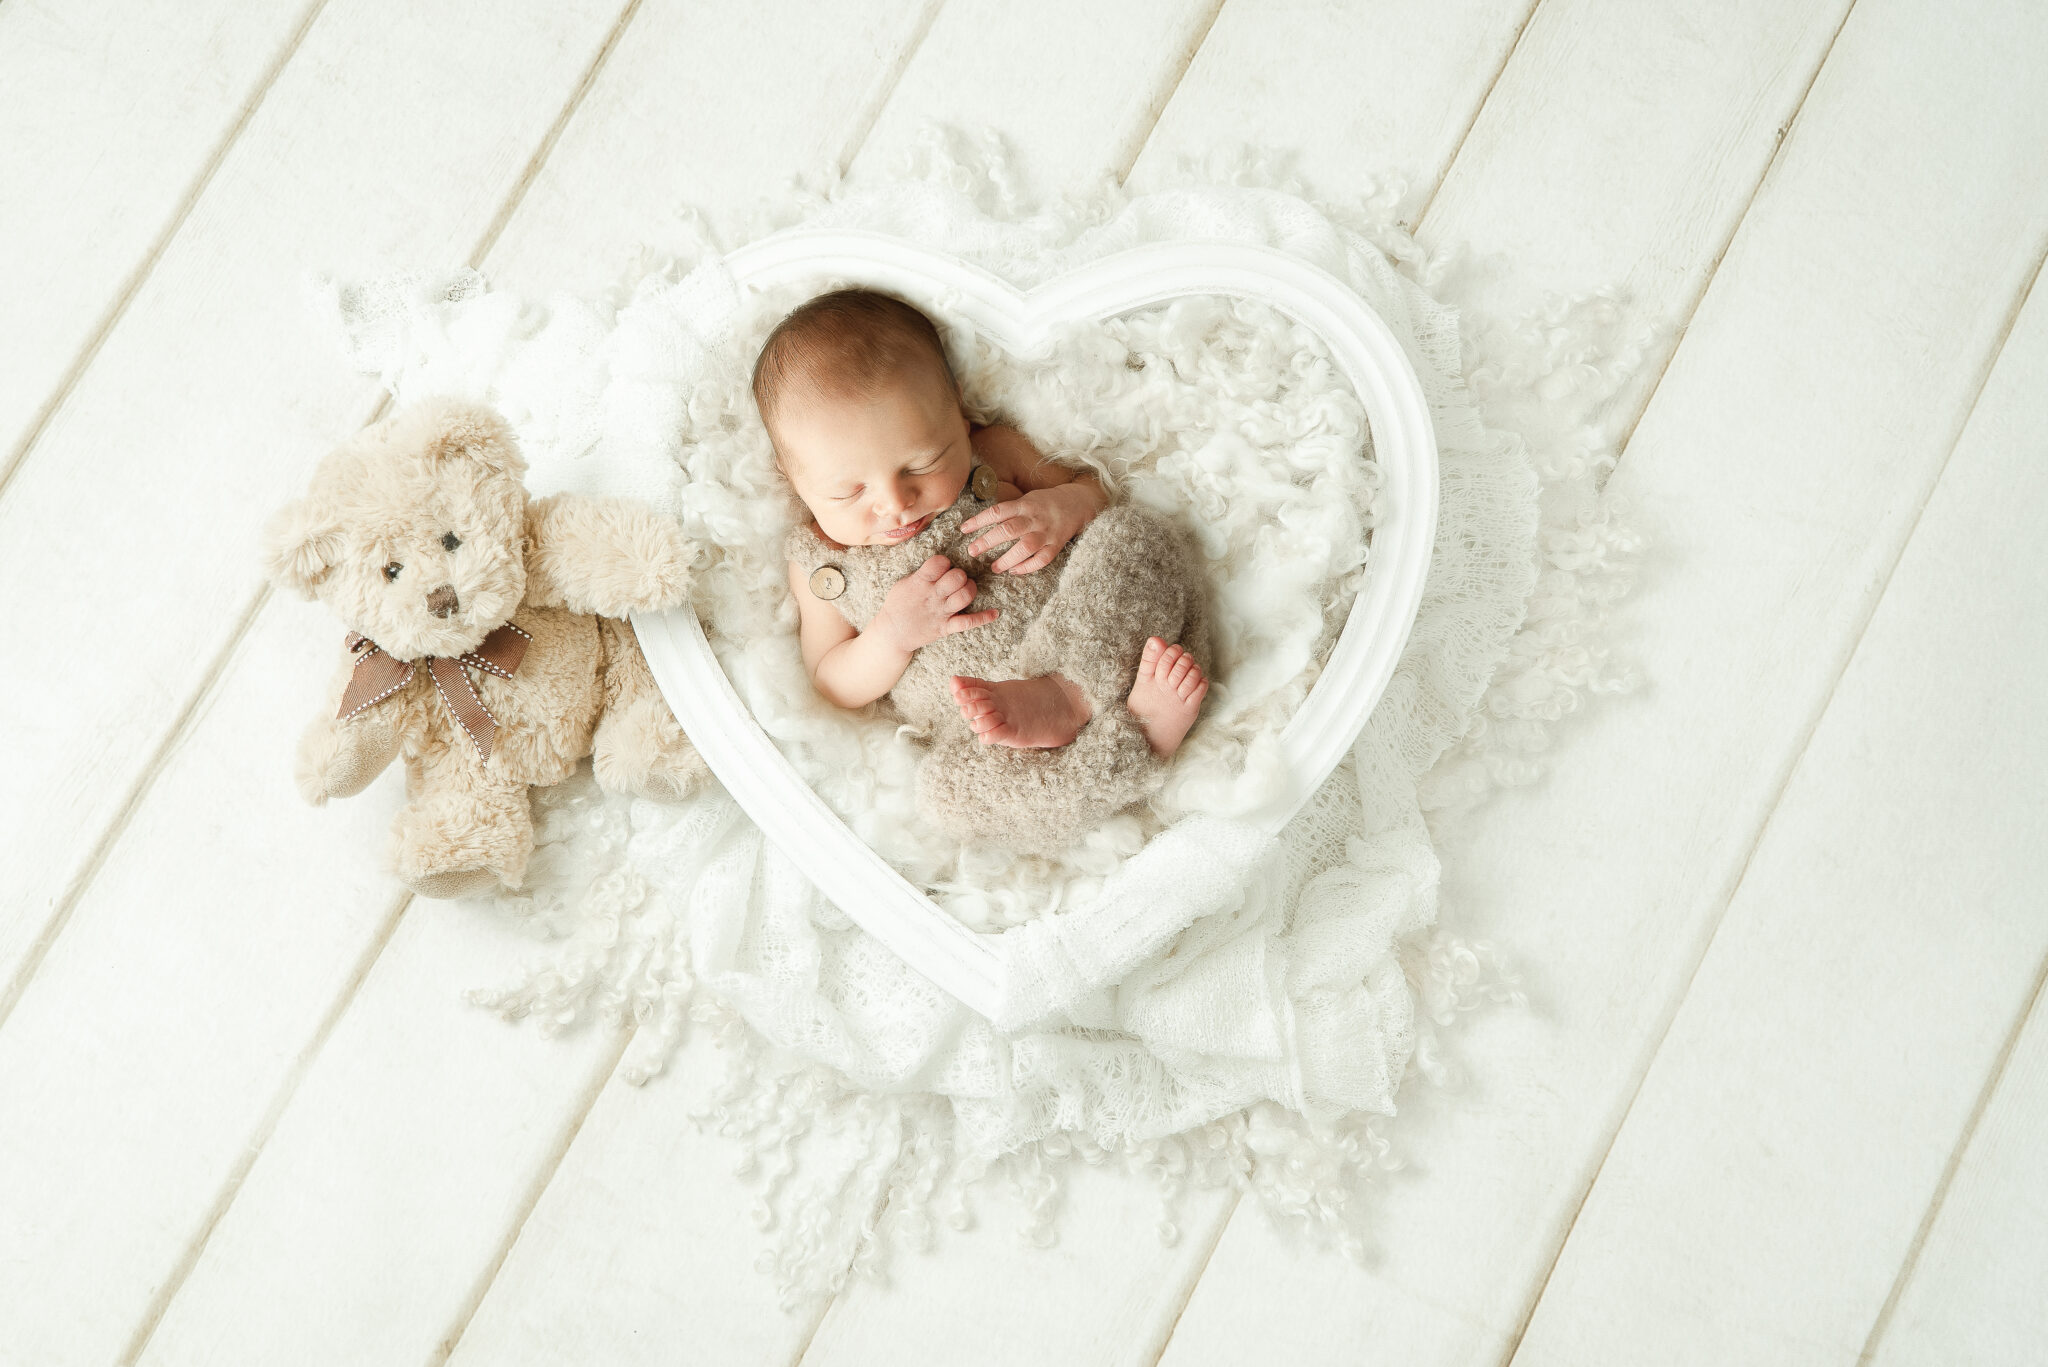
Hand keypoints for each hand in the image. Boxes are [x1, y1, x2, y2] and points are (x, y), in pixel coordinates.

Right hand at [873, 554, 997, 652]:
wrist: (892, 633)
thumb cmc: (898, 604)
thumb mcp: (903, 583)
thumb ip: (922, 573)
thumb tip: (940, 563)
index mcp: (920, 582)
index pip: (939, 563)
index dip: (944, 562)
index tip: (942, 567)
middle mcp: (933, 596)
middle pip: (957, 577)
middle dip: (960, 574)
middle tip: (955, 579)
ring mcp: (941, 613)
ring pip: (965, 596)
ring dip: (970, 589)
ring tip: (965, 588)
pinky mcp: (946, 628)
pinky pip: (968, 622)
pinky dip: (983, 618)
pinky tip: (995, 613)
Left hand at [960, 482, 1104, 574]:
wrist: (1078, 503)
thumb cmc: (1045, 502)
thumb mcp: (1026, 499)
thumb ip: (1009, 510)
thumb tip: (982, 521)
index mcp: (1025, 505)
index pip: (998, 511)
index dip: (979, 520)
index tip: (964, 529)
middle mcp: (1035, 519)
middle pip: (1009, 530)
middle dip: (988, 542)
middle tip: (972, 551)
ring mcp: (1046, 533)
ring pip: (1025, 548)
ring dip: (1007, 559)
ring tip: (994, 567)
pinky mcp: (1056, 546)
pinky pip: (1041, 560)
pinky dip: (1027, 567)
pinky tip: (1014, 571)